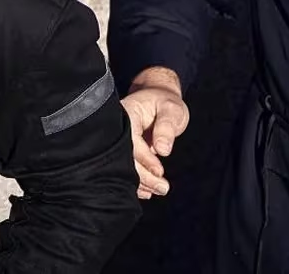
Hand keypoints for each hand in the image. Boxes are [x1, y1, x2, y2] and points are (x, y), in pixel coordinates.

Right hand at [120, 66, 189, 199]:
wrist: (159, 98)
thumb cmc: (166, 103)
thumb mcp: (171, 109)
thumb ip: (166, 127)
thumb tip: (163, 149)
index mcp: (125, 114)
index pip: (131, 141)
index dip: (145, 158)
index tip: (159, 171)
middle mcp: (117, 129)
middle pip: (125, 157)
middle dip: (144, 176)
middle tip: (163, 187)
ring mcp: (118, 141)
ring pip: (126, 166)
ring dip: (143, 182)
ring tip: (161, 189)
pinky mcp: (123, 151)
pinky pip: (127, 168)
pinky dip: (138, 182)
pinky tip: (148, 191)